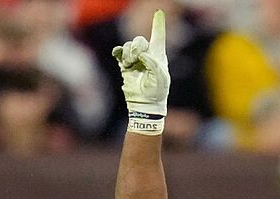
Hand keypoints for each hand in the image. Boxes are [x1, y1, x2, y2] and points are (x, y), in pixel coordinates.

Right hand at [112, 10, 169, 130]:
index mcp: (158, 55)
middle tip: (137, 58)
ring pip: (128, 46)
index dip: (158, 24)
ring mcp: (135, 60)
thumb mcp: (160, 77)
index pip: (158, 36)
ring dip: (128, 53)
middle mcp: (147, 55)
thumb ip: (153, 62)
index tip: (158, 12)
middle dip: (136, 46)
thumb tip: (141, 55)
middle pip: (139, 40)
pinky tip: (120, 58)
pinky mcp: (125, 66)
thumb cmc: (157, 91)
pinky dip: (118, 53)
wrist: (145, 104)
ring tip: (130, 65)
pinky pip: (119, 53)